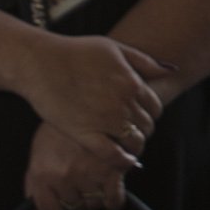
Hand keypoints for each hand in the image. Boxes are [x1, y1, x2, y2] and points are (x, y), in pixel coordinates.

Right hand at [13, 32, 172, 167]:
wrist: (39, 63)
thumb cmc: (73, 52)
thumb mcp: (113, 48)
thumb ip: (143, 60)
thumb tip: (170, 70)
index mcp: (132, 83)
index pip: (155, 107)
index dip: (149, 114)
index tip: (138, 116)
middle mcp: (123, 104)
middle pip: (146, 125)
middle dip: (141, 129)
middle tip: (129, 131)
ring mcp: (105, 121)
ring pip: (134, 141)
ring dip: (134, 146)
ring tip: (125, 146)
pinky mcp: (85, 134)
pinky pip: (112, 155)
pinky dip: (121, 161)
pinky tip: (123, 161)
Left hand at [23, 121, 127, 209]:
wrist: (85, 102)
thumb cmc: (60, 128)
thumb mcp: (39, 150)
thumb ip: (34, 179)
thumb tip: (32, 204)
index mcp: (42, 173)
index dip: (57, 209)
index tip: (61, 204)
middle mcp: (64, 177)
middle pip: (74, 207)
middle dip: (77, 197)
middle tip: (80, 182)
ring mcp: (89, 175)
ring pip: (93, 204)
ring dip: (95, 197)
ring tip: (94, 179)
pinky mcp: (112, 171)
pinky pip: (114, 201)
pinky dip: (112, 201)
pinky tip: (110, 190)